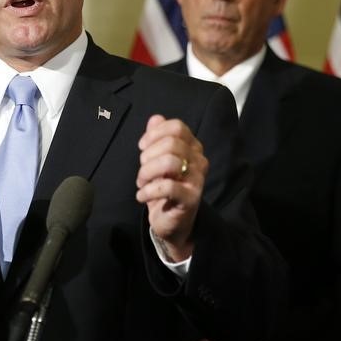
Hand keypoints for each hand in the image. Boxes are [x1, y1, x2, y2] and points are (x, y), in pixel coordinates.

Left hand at [136, 114, 207, 261]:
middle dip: (148, 156)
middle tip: (142, 170)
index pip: (177, 127)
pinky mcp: (191, 198)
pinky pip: (168, 187)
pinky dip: (148, 191)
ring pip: (170, 162)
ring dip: (147, 172)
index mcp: (192, 147)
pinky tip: (141, 196)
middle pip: (172, 143)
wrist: (171, 222)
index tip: (142, 147)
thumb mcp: (157, 160)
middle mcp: (199, 160)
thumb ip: (157, 138)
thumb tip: (156, 118)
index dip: (155, 134)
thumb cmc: (164, 188)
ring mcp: (197, 180)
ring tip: (141, 183)